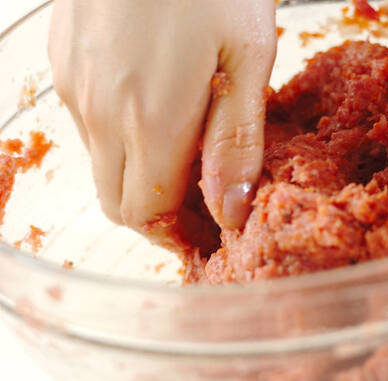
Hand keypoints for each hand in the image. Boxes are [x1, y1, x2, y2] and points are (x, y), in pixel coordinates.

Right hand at [48, 0, 275, 233]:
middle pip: (117, 202)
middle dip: (159, 214)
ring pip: (101, 166)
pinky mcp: (61, 62)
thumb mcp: (247, 60)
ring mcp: (72, 85)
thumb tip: (231, 213)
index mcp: (149, 119)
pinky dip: (122, 138)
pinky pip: (89, 126)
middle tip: (201, 198)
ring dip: (141, 174)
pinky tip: (154, 106)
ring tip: (185, 147)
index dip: (177, 235)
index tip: (206, 231)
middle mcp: (98, 112)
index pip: (146, 215)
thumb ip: (235, 143)